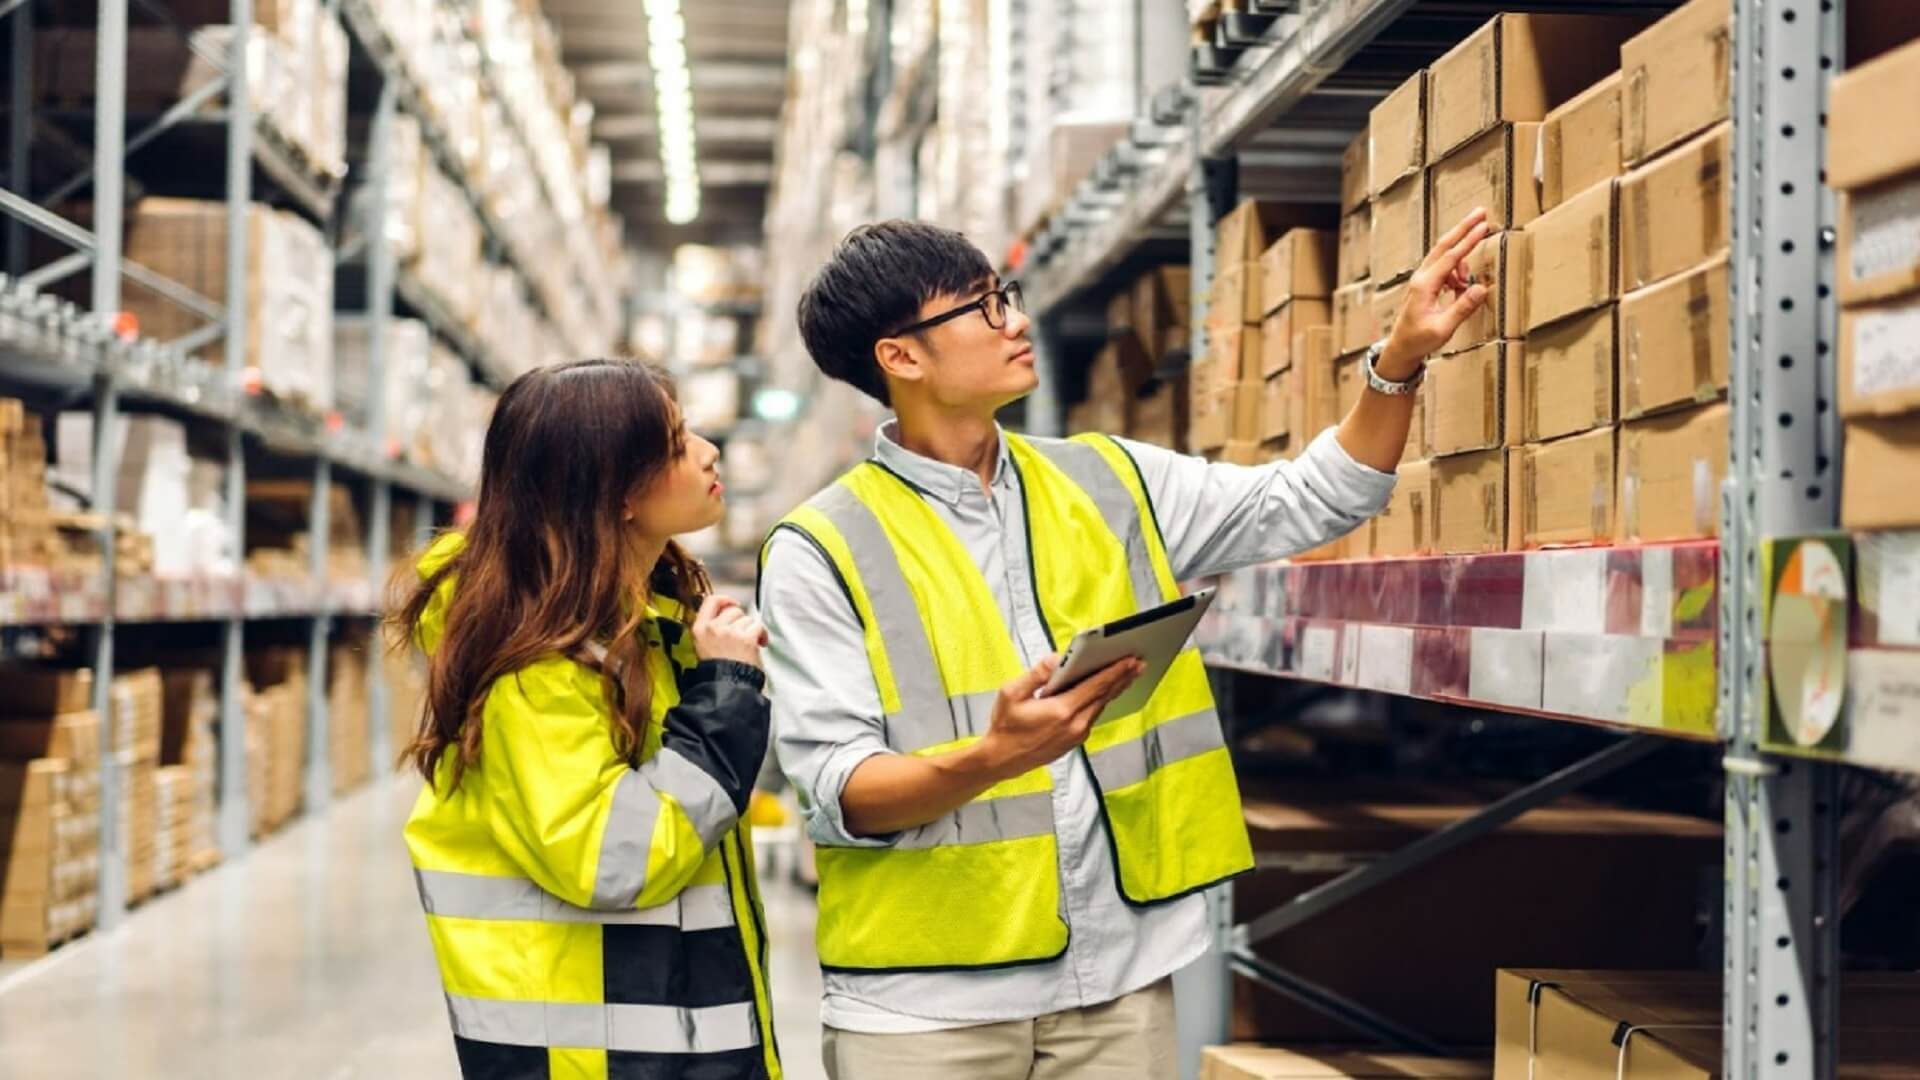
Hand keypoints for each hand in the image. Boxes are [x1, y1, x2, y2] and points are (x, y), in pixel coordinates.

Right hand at [692, 595, 767, 668]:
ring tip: (749, 645)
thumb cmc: (717, 671)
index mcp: (699, 629)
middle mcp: (713, 628)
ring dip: (751, 630)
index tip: (732, 604)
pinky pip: (758, 626)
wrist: (726, 686)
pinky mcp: (746, 638)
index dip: (725, 599)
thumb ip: (712, 629)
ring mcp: (730, 632)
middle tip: (742, 635)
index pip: (710, 601)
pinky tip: (760, 644)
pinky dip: (762, 635)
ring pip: (747, 619)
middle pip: (734, 610)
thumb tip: (727, 612)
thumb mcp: (704, 646)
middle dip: (741, 621)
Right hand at [978, 654, 1145, 778]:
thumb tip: (1058, 659)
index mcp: (1061, 711)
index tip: (1131, 659)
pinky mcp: (1075, 740)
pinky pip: (1093, 715)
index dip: (1115, 671)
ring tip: (1129, 673)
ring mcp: (1077, 735)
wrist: (1001, 759)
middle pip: (1105, 696)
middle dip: (1123, 677)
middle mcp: (1075, 725)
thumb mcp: (1011, 693)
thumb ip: (1037, 673)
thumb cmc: (1005, 726)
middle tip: (1140, 662)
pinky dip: (1102, 701)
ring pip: (1101, 706)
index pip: (1096, 686)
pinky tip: (1106, 691)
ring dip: (1115, 689)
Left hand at [1380, 207, 1492, 378]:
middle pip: (1444, 245)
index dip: (1468, 241)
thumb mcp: (1443, 328)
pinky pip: (1444, 269)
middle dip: (1463, 227)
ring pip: (1444, 256)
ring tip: (1468, 279)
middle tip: (1480, 212)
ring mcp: (1422, 279)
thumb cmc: (1418, 340)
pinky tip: (1461, 287)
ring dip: (1462, 255)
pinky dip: (1457, 272)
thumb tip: (1481, 288)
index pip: (1450, 257)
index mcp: (1424, 285)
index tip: (1484, 225)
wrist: (1400, 348)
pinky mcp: (1425, 284)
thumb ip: (1462, 308)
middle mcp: (1421, 277)